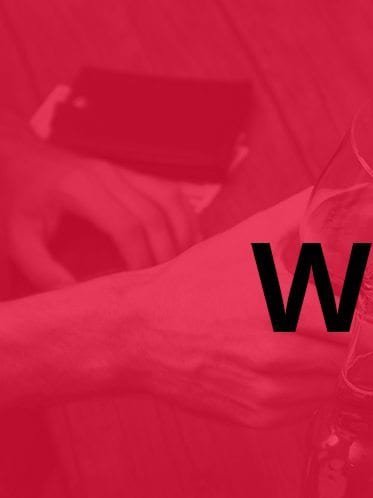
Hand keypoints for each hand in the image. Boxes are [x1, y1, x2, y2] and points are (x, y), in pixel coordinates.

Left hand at [1, 141, 198, 289]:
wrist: (22, 159)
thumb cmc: (21, 203)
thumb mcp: (19, 239)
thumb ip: (43, 271)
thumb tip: (79, 297)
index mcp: (79, 188)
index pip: (127, 225)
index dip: (141, 257)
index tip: (142, 283)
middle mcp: (108, 174)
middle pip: (155, 215)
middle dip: (167, 252)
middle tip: (166, 282)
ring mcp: (125, 170)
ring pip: (172, 200)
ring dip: (184, 234)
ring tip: (183, 265)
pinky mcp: (136, 173)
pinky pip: (173, 194)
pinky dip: (185, 219)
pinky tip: (186, 243)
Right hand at [122, 190, 347, 426]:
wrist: (138, 333)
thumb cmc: (195, 284)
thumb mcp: (246, 243)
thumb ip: (294, 218)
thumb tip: (328, 193)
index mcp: (278, 308)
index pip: (353, 329)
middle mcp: (273, 356)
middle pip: (349, 361)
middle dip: (372, 349)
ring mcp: (264, 392)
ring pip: (331, 388)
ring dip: (344, 370)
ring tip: (349, 350)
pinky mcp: (255, 417)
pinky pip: (307, 408)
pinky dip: (316, 389)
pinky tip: (311, 367)